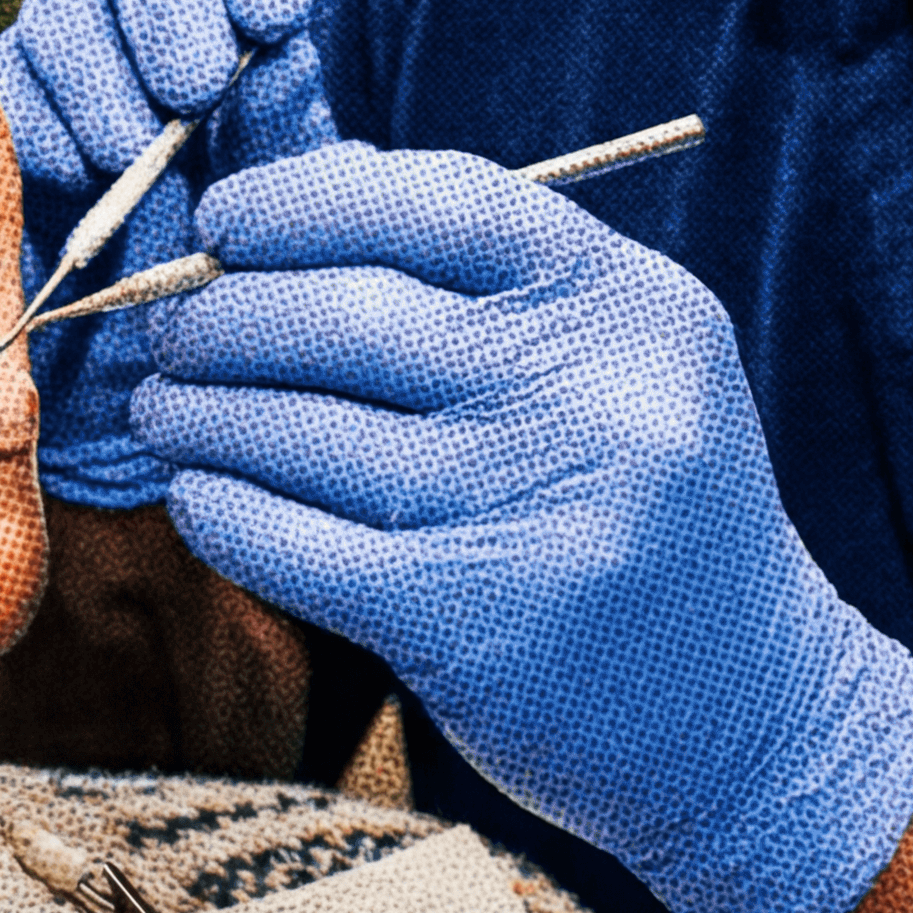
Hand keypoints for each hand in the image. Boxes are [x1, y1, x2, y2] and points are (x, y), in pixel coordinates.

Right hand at [0, 0, 334, 506]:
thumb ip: (287, 143)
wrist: (133, 417)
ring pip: (69, 1)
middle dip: (176, 3)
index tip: (278, 17)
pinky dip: (38, 117)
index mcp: (243, 27)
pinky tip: (71, 174)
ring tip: (131, 155)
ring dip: (105, 70)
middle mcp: (149, 29)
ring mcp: (62, 70)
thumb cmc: (231, 311)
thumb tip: (285, 48)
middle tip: (197, 90)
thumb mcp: (283, 231)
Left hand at [134, 145, 912, 912]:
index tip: (226, 219)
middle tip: (165, 319)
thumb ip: (485, 278)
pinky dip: (219, 508)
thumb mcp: (623, 361)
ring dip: (198, 408)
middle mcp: (588, 394)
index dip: (305, 199)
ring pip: (298, 427)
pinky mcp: (465, 621)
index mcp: (629, 304)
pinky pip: (289, 542)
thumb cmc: (648, 506)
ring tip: (163, 403)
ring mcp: (527, 508)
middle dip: (221, 308)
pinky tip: (198, 491)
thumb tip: (291, 204)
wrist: (749, 713)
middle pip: (346, 311)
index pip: (440, 201)